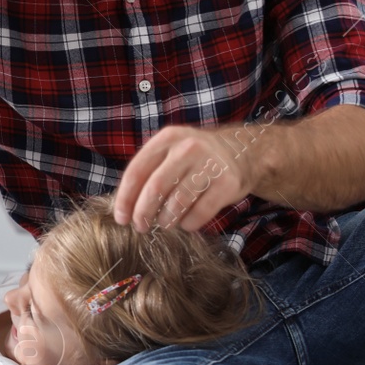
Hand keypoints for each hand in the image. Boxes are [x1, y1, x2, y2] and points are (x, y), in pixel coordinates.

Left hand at [112, 125, 257, 232]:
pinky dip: (188, 223)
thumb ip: (148, 172)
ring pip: (178, 202)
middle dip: (143, 213)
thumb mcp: (170, 151)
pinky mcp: (227, 182)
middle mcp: (188, 147)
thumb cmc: (195, 158)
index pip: (136, 171)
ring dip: (166, 220)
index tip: (121, 218)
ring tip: (165, 223)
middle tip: (141, 226)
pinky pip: (200, 212)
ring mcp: (210, 163)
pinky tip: (186, 223)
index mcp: (168, 138)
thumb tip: (124, 208)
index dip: (125, 198)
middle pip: (155, 188)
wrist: (242, 152)